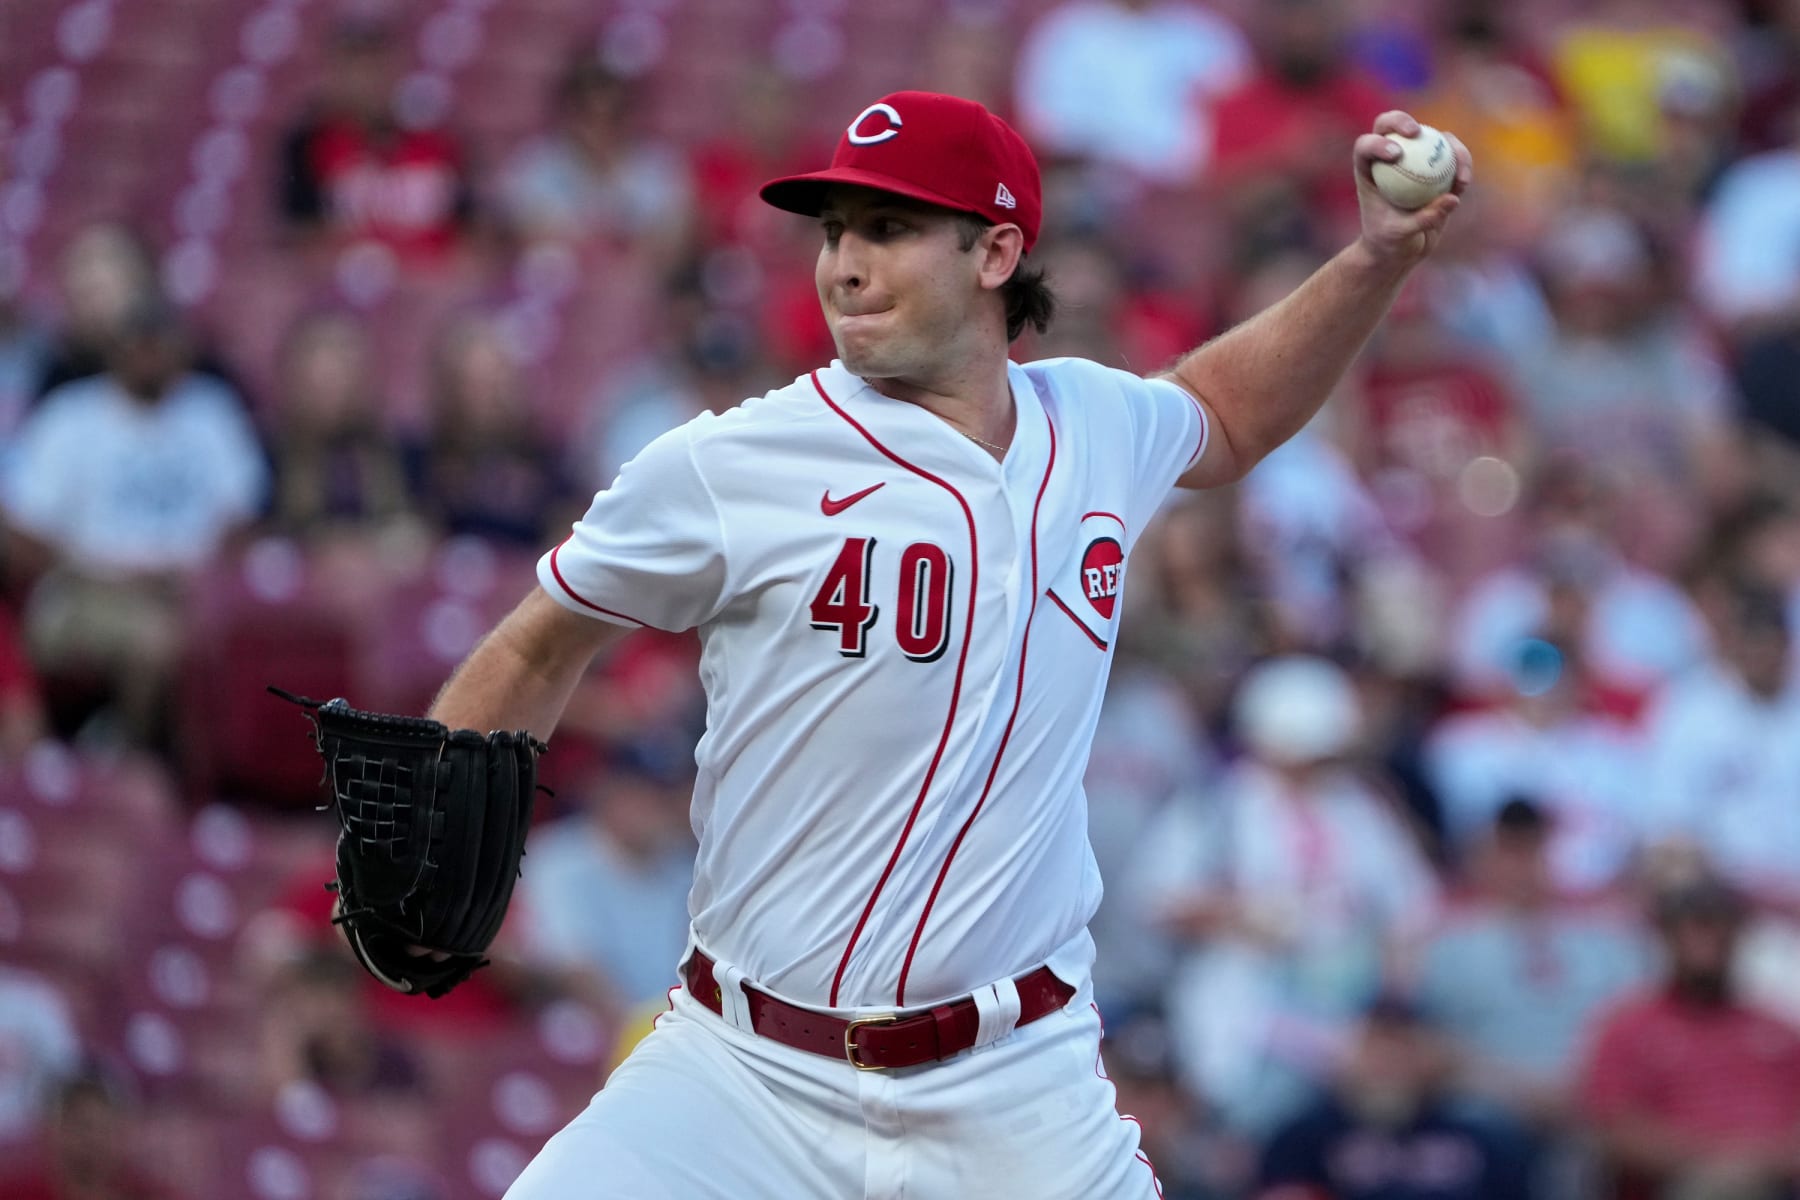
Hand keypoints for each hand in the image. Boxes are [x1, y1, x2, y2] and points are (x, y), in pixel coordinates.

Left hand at [1352, 110, 1472, 268]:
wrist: (1400, 250)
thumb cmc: (1389, 243)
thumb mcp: (1400, 236)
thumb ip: (1424, 218)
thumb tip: (1453, 198)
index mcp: (1368, 171)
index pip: (1366, 146)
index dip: (1377, 142)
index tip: (1395, 154)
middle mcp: (1389, 158)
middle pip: (1391, 126)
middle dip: (1401, 120)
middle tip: (1417, 133)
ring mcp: (1413, 158)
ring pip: (1430, 137)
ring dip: (1447, 146)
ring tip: (1456, 173)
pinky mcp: (1435, 166)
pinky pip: (1451, 157)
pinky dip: (1460, 165)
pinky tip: (1463, 183)